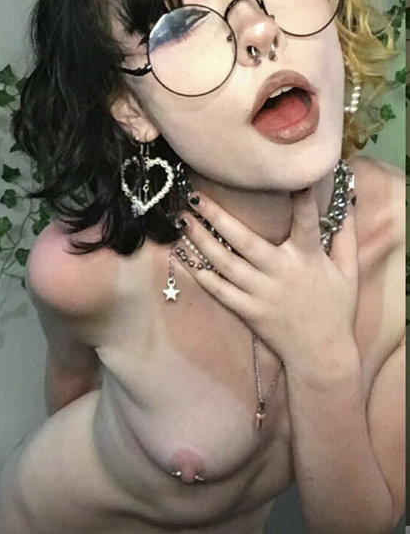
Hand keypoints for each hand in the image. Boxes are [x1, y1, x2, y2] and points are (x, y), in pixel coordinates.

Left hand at [176, 188, 358, 370]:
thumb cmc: (337, 309)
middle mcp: (281, 272)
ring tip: (183, 221)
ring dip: (202, 241)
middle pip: (245, 241)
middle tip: (195, 196)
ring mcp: (262, 293)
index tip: (291, 178)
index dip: (301, 201)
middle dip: (218, 216)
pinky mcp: (250, 311)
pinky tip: (187, 258)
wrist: (323, 355)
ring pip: (226, 263)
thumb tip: (349, 201)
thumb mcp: (348, 271)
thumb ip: (347, 236)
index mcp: (308, 258)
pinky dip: (204, 276)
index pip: (306, 223)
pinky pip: (221, 291)